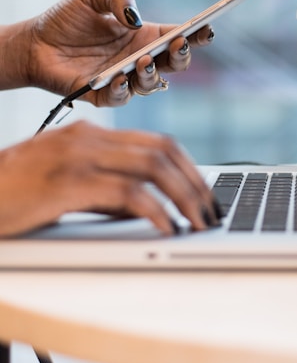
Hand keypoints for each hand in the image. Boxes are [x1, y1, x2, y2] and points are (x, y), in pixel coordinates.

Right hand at [0, 121, 220, 236]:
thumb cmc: (12, 195)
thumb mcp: (66, 185)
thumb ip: (107, 190)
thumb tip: (149, 208)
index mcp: (91, 134)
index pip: (157, 142)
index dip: (189, 167)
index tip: (205, 193)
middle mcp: (89, 138)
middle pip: (163, 150)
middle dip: (195, 182)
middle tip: (211, 211)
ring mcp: (78, 156)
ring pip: (153, 167)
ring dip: (184, 196)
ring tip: (198, 222)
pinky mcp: (67, 183)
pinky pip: (127, 193)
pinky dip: (155, 210)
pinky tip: (166, 228)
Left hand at [23, 0, 214, 105]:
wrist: (32, 43)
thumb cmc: (66, 19)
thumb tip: (135, 18)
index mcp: (145, 36)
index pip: (179, 36)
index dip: (197, 34)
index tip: (207, 28)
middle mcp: (140, 59)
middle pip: (175, 64)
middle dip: (183, 56)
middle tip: (179, 44)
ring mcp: (125, 79)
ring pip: (153, 84)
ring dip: (153, 74)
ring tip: (143, 60)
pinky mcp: (103, 95)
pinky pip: (121, 98)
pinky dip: (124, 89)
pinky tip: (120, 77)